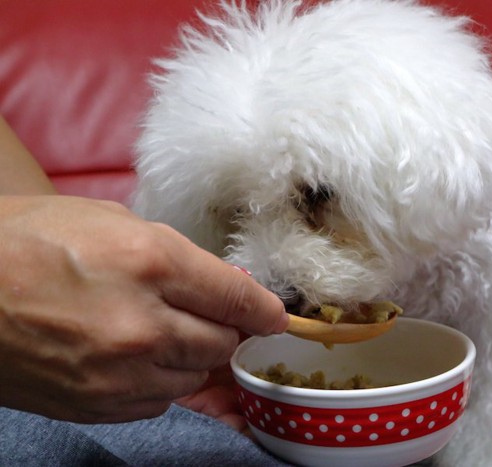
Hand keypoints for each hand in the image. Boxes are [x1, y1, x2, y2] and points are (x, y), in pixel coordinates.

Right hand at [0, 195, 286, 423]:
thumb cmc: (31, 241)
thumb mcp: (115, 224)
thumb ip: (181, 259)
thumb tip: (229, 288)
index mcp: (150, 263)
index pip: (238, 298)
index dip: (265, 309)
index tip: (274, 315)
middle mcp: (141, 324)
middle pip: (223, 343)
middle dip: (227, 330)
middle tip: (212, 316)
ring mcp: (117, 373)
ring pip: (194, 377)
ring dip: (192, 357)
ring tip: (164, 331)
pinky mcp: (96, 405)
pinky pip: (158, 402)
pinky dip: (160, 381)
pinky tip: (136, 356)